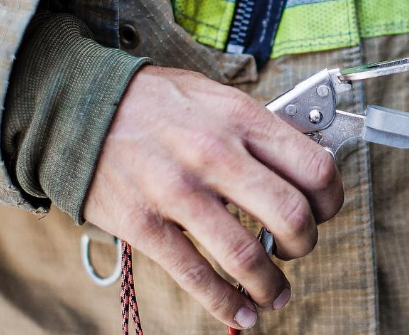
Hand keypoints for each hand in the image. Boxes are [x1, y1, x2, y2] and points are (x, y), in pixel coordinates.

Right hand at [83, 66, 344, 329]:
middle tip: (295, 249)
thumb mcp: (214, 95)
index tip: (324, 212)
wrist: (78, 106)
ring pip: (247, 257)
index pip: (314, 168)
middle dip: (304, 245)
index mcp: (240, 118)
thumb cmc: (152, 99)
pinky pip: (197, 276)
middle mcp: (216, 154)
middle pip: (291, 217)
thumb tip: (300, 166)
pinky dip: (226, 304)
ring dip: (271, 285)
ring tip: (275, 293)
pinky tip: (240, 313)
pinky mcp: (144, 224)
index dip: (331, 201)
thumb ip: (255, 129)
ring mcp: (178, 192)